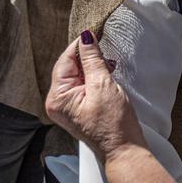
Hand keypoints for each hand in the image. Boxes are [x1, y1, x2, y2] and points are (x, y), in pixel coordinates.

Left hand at [45, 32, 145, 160]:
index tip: (93, 32)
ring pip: (77, 75)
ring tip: (108, 66)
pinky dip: (94, 78)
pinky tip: (106, 75)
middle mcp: (57, 103)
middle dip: (87, 57)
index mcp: (58, 97)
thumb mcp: (103, 84)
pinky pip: (83, 86)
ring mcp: (67, 107)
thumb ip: (92, 59)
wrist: (124, 150)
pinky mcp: (78, 109)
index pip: (65, 61)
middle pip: (69, 67)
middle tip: (104, 49)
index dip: (80, 46)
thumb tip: (86, 37)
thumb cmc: (114, 124)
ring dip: (93, 67)